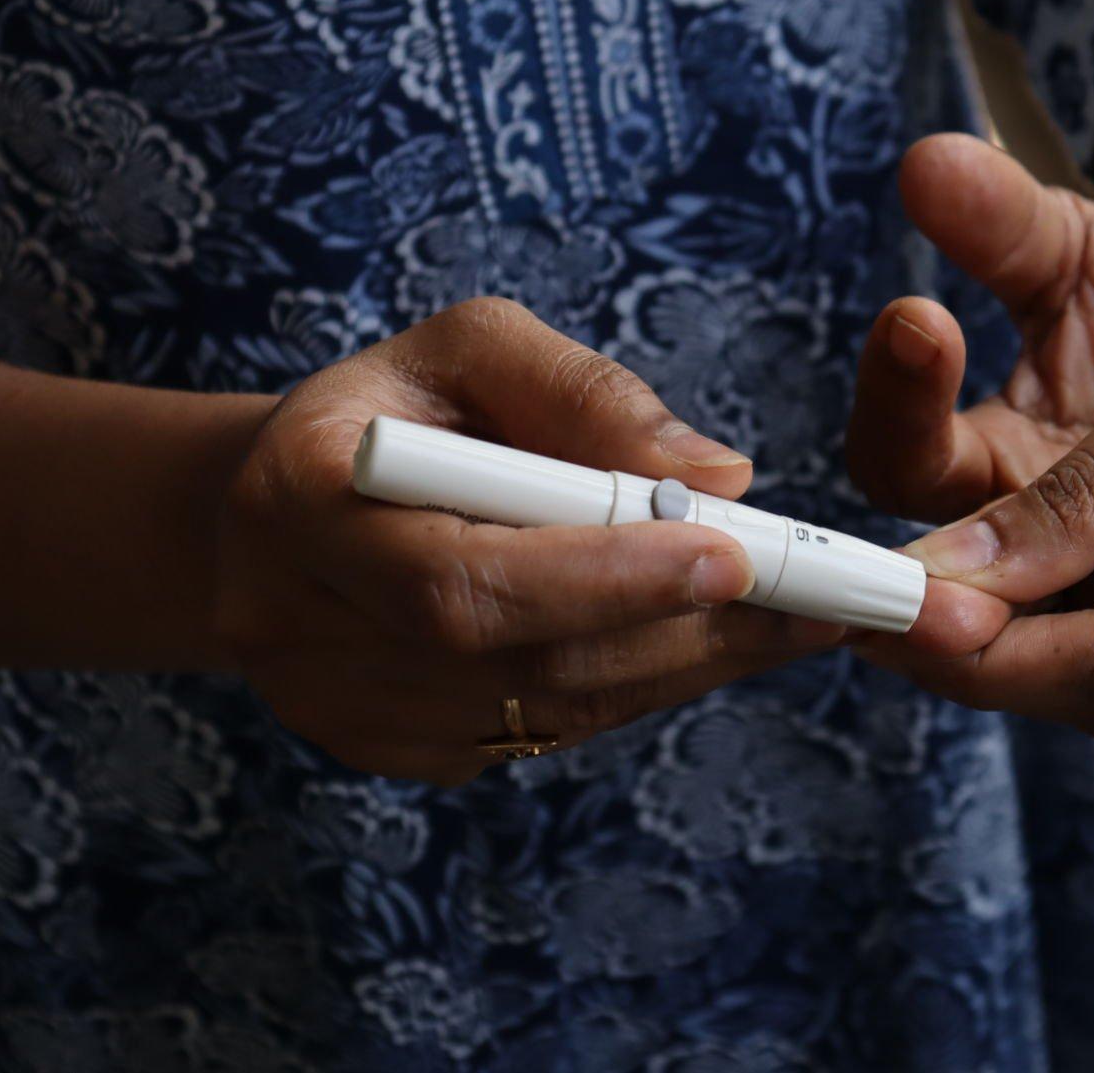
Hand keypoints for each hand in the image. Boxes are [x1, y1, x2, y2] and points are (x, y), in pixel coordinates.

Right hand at [212, 297, 837, 785]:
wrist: (282, 506)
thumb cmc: (398, 407)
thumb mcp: (472, 348)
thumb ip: (587, 395)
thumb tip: (719, 478)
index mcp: (298, 497)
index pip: (459, 578)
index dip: (600, 578)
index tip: (731, 554)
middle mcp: (298, 622)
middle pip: (514, 662)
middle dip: (678, 627)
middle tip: (812, 597)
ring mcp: (336, 704)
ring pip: (541, 711)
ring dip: (682, 665)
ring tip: (794, 616)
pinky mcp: (385, 746)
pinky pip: (537, 735)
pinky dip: (637, 689)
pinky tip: (707, 641)